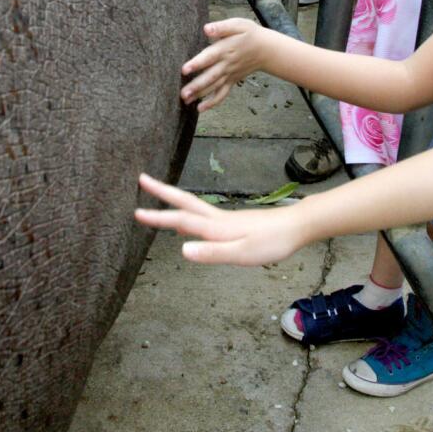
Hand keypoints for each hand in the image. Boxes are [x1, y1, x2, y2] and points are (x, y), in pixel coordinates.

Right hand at [134, 173, 308, 264]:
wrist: (296, 227)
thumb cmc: (272, 242)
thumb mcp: (242, 253)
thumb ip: (212, 253)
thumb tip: (182, 250)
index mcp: (216, 227)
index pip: (181, 220)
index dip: (158, 217)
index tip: (135, 211)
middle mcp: (217, 219)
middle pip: (184, 202)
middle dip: (162, 191)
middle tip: (142, 178)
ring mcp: (226, 219)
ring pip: (193, 207)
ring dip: (173, 200)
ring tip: (158, 195)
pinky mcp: (234, 223)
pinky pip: (203, 214)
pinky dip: (188, 211)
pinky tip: (191, 220)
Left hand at [180, 18, 265, 110]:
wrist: (266, 49)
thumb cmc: (249, 34)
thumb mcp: (238, 24)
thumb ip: (222, 27)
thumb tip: (207, 28)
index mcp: (225, 49)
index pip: (209, 57)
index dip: (197, 63)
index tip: (184, 70)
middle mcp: (226, 64)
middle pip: (210, 76)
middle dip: (196, 86)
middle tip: (183, 94)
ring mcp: (229, 74)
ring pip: (214, 87)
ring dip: (200, 95)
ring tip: (185, 101)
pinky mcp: (232, 81)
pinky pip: (222, 94)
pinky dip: (212, 102)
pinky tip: (200, 109)